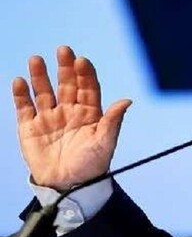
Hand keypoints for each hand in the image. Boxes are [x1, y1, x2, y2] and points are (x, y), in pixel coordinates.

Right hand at [12, 46, 131, 190]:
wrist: (69, 187)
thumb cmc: (92, 166)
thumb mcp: (105, 143)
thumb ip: (112, 121)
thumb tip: (127, 100)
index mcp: (89, 113)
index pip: (87, 87)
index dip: (85, 74)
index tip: (82, 61)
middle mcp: (69, 111)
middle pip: (67, 84)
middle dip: (64, 67)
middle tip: (63, 50)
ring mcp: (49, 118)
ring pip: (44, 91)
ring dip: (40, 76)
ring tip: (36, 59)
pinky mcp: (30, 128)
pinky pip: (24, 107)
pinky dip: (21, 94)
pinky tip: (19, 81)